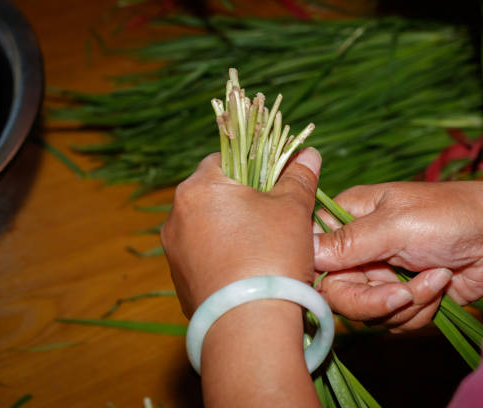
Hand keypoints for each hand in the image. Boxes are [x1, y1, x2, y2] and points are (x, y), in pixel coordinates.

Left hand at [161, 147, 321, 317]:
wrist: (249, 327)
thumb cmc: (272, 256)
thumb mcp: (293, 209)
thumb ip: (298, 176)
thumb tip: (308, 153)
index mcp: (199, 187)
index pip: (226, 158)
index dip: (256, 166)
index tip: (277, 184)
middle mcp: (176, 215)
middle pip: (215, 194)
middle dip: (244, 200)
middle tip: (276, 216)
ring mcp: (174, 251)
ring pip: (209, 226)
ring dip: (233, 229)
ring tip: (265, 247)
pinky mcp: (180, 281)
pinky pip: (204, 257)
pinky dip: (224, 257)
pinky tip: (248, 271)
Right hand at [313, 181, 482, 330]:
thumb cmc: (448, 216)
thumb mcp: (395, 224)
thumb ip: (348, 241)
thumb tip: (303, 251)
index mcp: (348, 218)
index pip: (311, 250)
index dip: (318, 272)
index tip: (337, 282)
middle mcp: (358, 249)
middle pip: (336, 292)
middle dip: (373, 299)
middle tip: (402, 294)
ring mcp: (379, 275)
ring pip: (366, 312)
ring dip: (406, 302)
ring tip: (434, 276)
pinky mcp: (401, 297)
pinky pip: (394, 320)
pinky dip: (420, 308)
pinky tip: (440, 283)